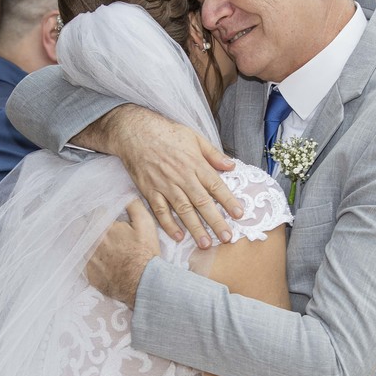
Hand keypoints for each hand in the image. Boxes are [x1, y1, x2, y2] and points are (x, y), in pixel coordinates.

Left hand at [86, 200, 160, 307]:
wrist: (144, 283)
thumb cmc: (145, 253)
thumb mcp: (145, 224)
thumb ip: (132, 204)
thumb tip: (123, 193)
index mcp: (102, 227)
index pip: (92, 211)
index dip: (97, 210)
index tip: (100, 211)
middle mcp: (90, 242)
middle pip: (79, 225)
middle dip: (85, 222)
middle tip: (92, 222)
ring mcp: (87, 259)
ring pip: (78, 243)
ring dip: (83, 238)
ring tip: (93, 239)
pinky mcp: (88, 273)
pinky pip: (81, 260)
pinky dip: (86, 256)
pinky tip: (96, 256)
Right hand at [99, 106, 240, 248]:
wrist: (136, 132)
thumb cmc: (167, 133)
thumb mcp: (194, 137)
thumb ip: (213, 154)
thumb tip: (232, 165)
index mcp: (195, 164)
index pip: (216, 185)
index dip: (229, 201)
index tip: (239, 214)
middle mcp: (182, 177)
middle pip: (202, 203)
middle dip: (216, 221)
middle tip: (226, 238)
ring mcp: (165, 185)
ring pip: (183, 211)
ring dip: (195, 228)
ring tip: (205, 243)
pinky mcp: (150, 191)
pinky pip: (160, 211)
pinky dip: (169, 225)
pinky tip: (178, 236)